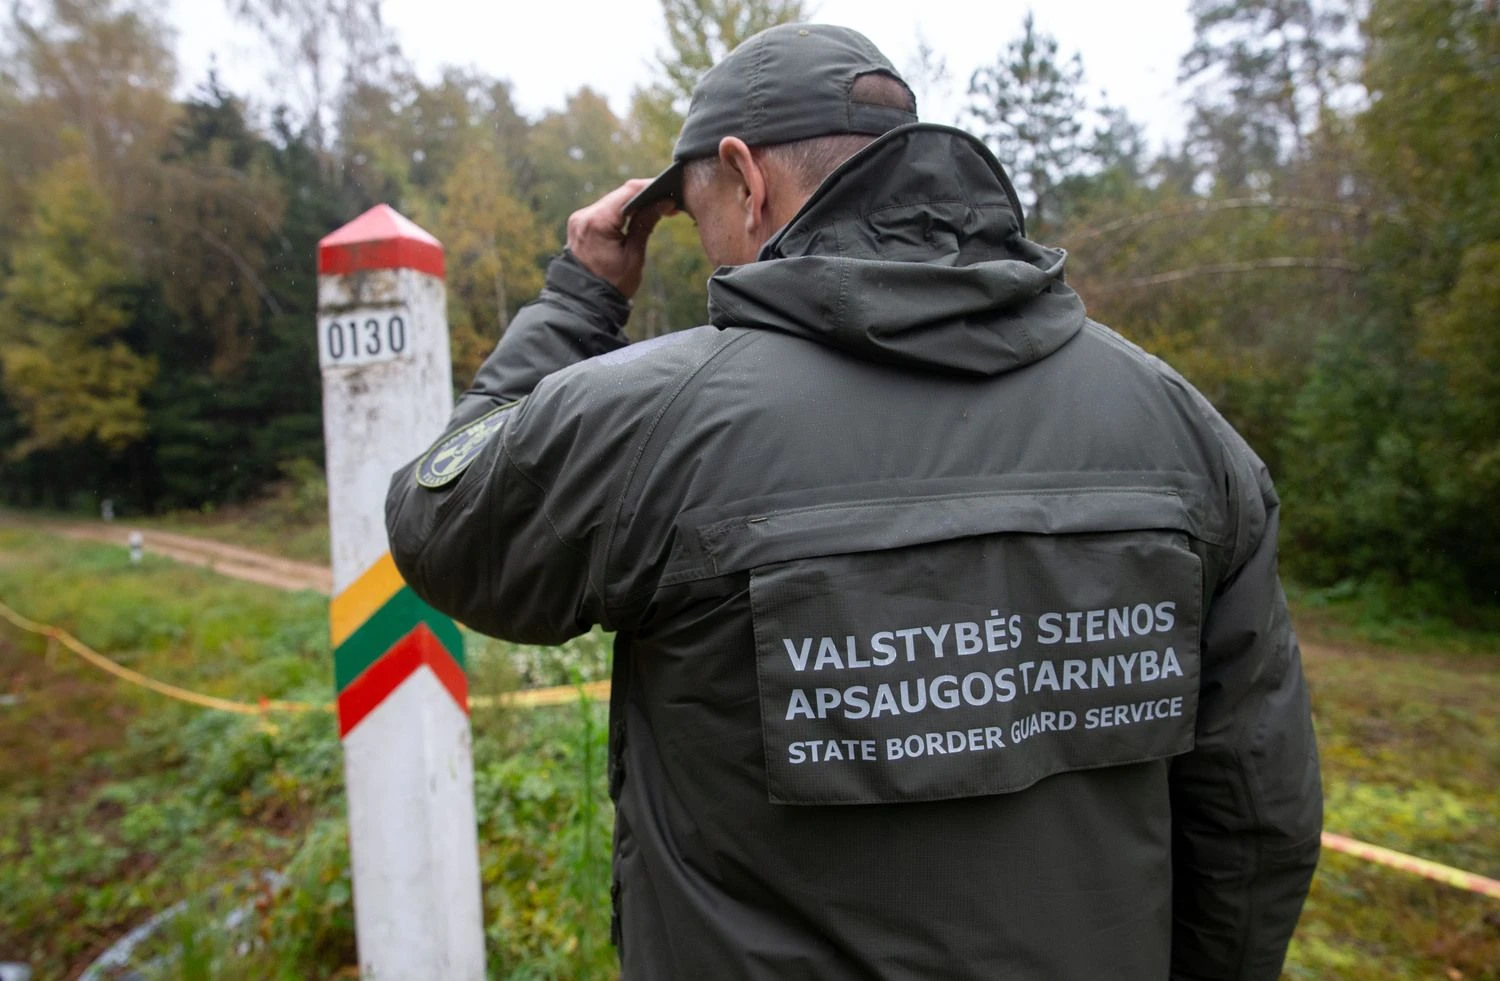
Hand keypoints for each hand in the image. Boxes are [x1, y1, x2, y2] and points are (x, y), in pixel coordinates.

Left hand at [565, 179, 674, 298]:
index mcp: (597, 222)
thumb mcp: (634, 255)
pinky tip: (638, 215)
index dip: (651, 188)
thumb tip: (663, 202)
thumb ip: (646, 224)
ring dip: (634, 204)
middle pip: (619, 195)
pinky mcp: (580, 224)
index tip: (670, 192)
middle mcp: (584, 216)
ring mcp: (580, 219)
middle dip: (645, 196)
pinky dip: (622, 212)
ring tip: (657, 208)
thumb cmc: (612, 285)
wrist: (584, 302)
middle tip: (668, 202)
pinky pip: (604, 211)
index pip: (628, 193)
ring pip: (613, 202)